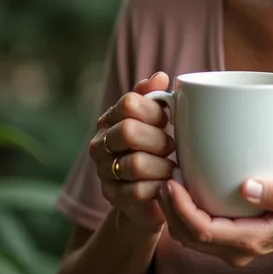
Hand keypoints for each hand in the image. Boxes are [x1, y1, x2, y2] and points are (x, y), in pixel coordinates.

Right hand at [89, 71, 174, 233]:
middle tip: (171, 146)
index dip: (154, 110)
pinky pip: (138, 191)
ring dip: (162, 165)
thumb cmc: (154, 147)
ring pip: (134, 163)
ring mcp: (103, 171)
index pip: (129, 103)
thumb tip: (160, 77)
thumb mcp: (156, 119)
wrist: (148, 192)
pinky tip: (166, 183)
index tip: (168, 119)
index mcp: (111, 118)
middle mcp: (100, 143)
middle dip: (158, 139)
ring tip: (172, 166)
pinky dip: (158, 186)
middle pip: (128, 131)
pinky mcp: (112, 197)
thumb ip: (154, 96)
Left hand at [158, 177, 272, 266]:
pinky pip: (198, 233)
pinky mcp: (228, 240)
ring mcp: (230, 248)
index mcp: (249, 239)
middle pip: (189, 237)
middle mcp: (235, 249)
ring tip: (167, 182)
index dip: (182, 208)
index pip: (204, 230)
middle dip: (170, 209)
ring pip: (190, 237)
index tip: (171, 182)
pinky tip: (184, 191)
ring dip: (174, 212)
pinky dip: (184, 214)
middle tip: (160, 178)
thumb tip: (248, 186)